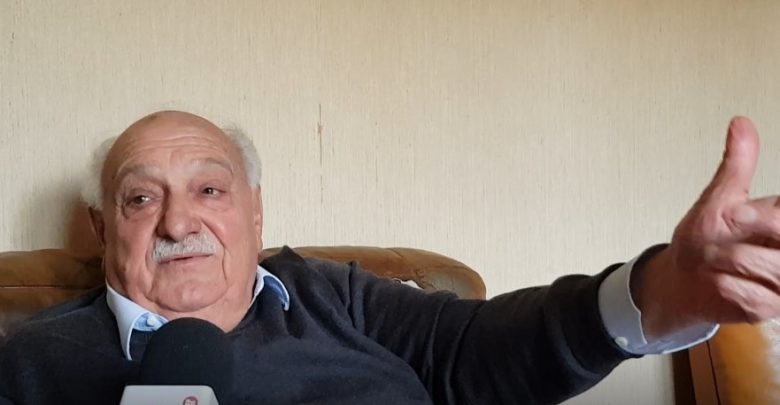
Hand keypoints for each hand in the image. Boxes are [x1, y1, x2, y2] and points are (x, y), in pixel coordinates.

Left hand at [634, 117, 779, 338]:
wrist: (683, 279)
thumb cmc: (704, 238)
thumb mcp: (718, 197)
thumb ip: (737, 165)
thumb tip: (740, 123)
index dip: (762, 219)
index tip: (734, 216)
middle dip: (744, 240)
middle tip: (714, 242)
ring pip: (772, 269)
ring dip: (728, 262)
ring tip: (710, 257)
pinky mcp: (776, 307)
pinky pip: (756, 296)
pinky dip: (727, 286)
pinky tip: (717, 280)